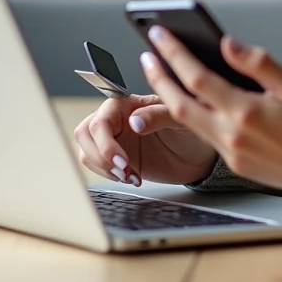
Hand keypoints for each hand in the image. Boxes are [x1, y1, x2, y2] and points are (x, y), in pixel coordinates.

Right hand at [73, 93, 218, 185]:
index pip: (102, 117)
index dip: (105, 141)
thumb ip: (158, 115)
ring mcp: (113, 138)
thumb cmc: (190, 130)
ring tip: (129, 175)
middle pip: (85, 133)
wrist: (197, 155)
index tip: (122, 160)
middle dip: (100, 156)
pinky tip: (131, 177)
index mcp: (129, 104)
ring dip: (102, 167)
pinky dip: (108, 175)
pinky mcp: (114, 157)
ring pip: (86, 150)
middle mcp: (116, 119)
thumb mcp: (180, 120)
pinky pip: (96, 164)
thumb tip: (134, 121)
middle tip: (123, 170)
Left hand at [142, 26, 281, 199]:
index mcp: (246, 112)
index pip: (197, 78)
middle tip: (146, 55)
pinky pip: (206, 135)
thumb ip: (257, 63)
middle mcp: (232, 136)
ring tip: (163, 74)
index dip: (174, 54)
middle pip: (179, 104)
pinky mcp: (235, 164)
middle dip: (158, 78)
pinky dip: (194, 115)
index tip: (159, 34)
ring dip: (170, 97)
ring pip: (188, 122)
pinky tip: (194, 99)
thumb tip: (226, 42)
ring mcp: (231, 153)